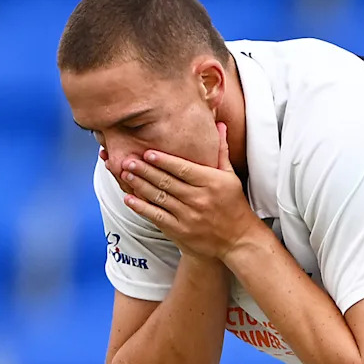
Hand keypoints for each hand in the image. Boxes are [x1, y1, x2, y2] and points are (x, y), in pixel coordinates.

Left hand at [119, 122, 259, 258]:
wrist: (238, 240)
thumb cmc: (233, 204)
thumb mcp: (230, 176)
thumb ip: (220, 151)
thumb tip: (218, 124)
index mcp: (213, 183)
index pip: (184, 169)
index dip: (164, 161)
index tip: (148, 152)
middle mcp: (200, 199)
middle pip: (168, 182)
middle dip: (145, 170)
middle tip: (128, 160)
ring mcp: (189, 216)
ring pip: (160, 197)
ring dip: (140, 185)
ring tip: (125, 173)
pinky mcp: (180, 231)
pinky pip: (157, 216)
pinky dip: (142, 207)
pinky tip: (129, 198)